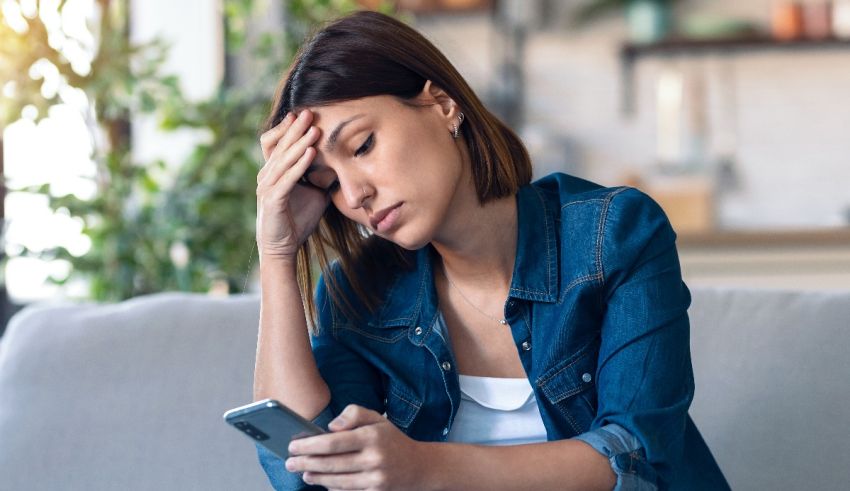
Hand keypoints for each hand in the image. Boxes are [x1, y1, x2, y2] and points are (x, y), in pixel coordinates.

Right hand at [256, 109, 328, 261]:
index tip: (303, 114)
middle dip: (295, 128)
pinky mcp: (273, 199)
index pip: (275, 142)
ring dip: (300, 142)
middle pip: (280, 145)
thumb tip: (340, 164)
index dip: (287, 128)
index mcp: (272, 172)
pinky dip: (300, 164)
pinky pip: (288, 177)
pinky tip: (311, 153)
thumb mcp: (313, 194)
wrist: (283, 248)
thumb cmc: (297, 221)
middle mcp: (266, 176)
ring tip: (314, 128)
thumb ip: (320, 178)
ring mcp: (267, 187)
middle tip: (309, 112)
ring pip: (284, 159)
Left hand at [285, 404, 432, 490]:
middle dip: (306, 463)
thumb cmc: (391, 440)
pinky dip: (332, 488)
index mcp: (372, 436)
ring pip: (336, 481)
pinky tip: (322, 481)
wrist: (418, 467)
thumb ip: (353, 414)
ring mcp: (375, 479)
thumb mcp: (377, 418)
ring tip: (303, 472)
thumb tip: (330, 427)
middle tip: (289, 462)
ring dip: (315, 477)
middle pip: (331, 464)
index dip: (310, 445)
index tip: (293, 445)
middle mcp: (374, 458)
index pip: (334, 442)